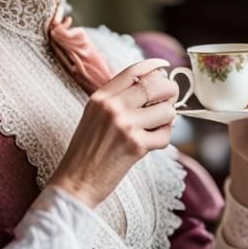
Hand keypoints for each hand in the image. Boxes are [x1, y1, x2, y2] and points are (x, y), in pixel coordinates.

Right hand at [49, 58, 178, 208]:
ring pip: (166, 110)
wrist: (76, 182)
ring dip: (168, 119)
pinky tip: (150, 143)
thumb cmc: (86, 151)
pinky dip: (162, 139)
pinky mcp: (136, 145)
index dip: (154, 65)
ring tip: (157, 126)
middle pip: (155, 85)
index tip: (165, 66)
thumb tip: (152, 85)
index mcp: (100, 98)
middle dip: (170, 90)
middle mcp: (112, 107)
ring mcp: (125, 125)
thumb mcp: (94, 116)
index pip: (133, 71)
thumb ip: (117, 99)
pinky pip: (165, 135)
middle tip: (171, 98)